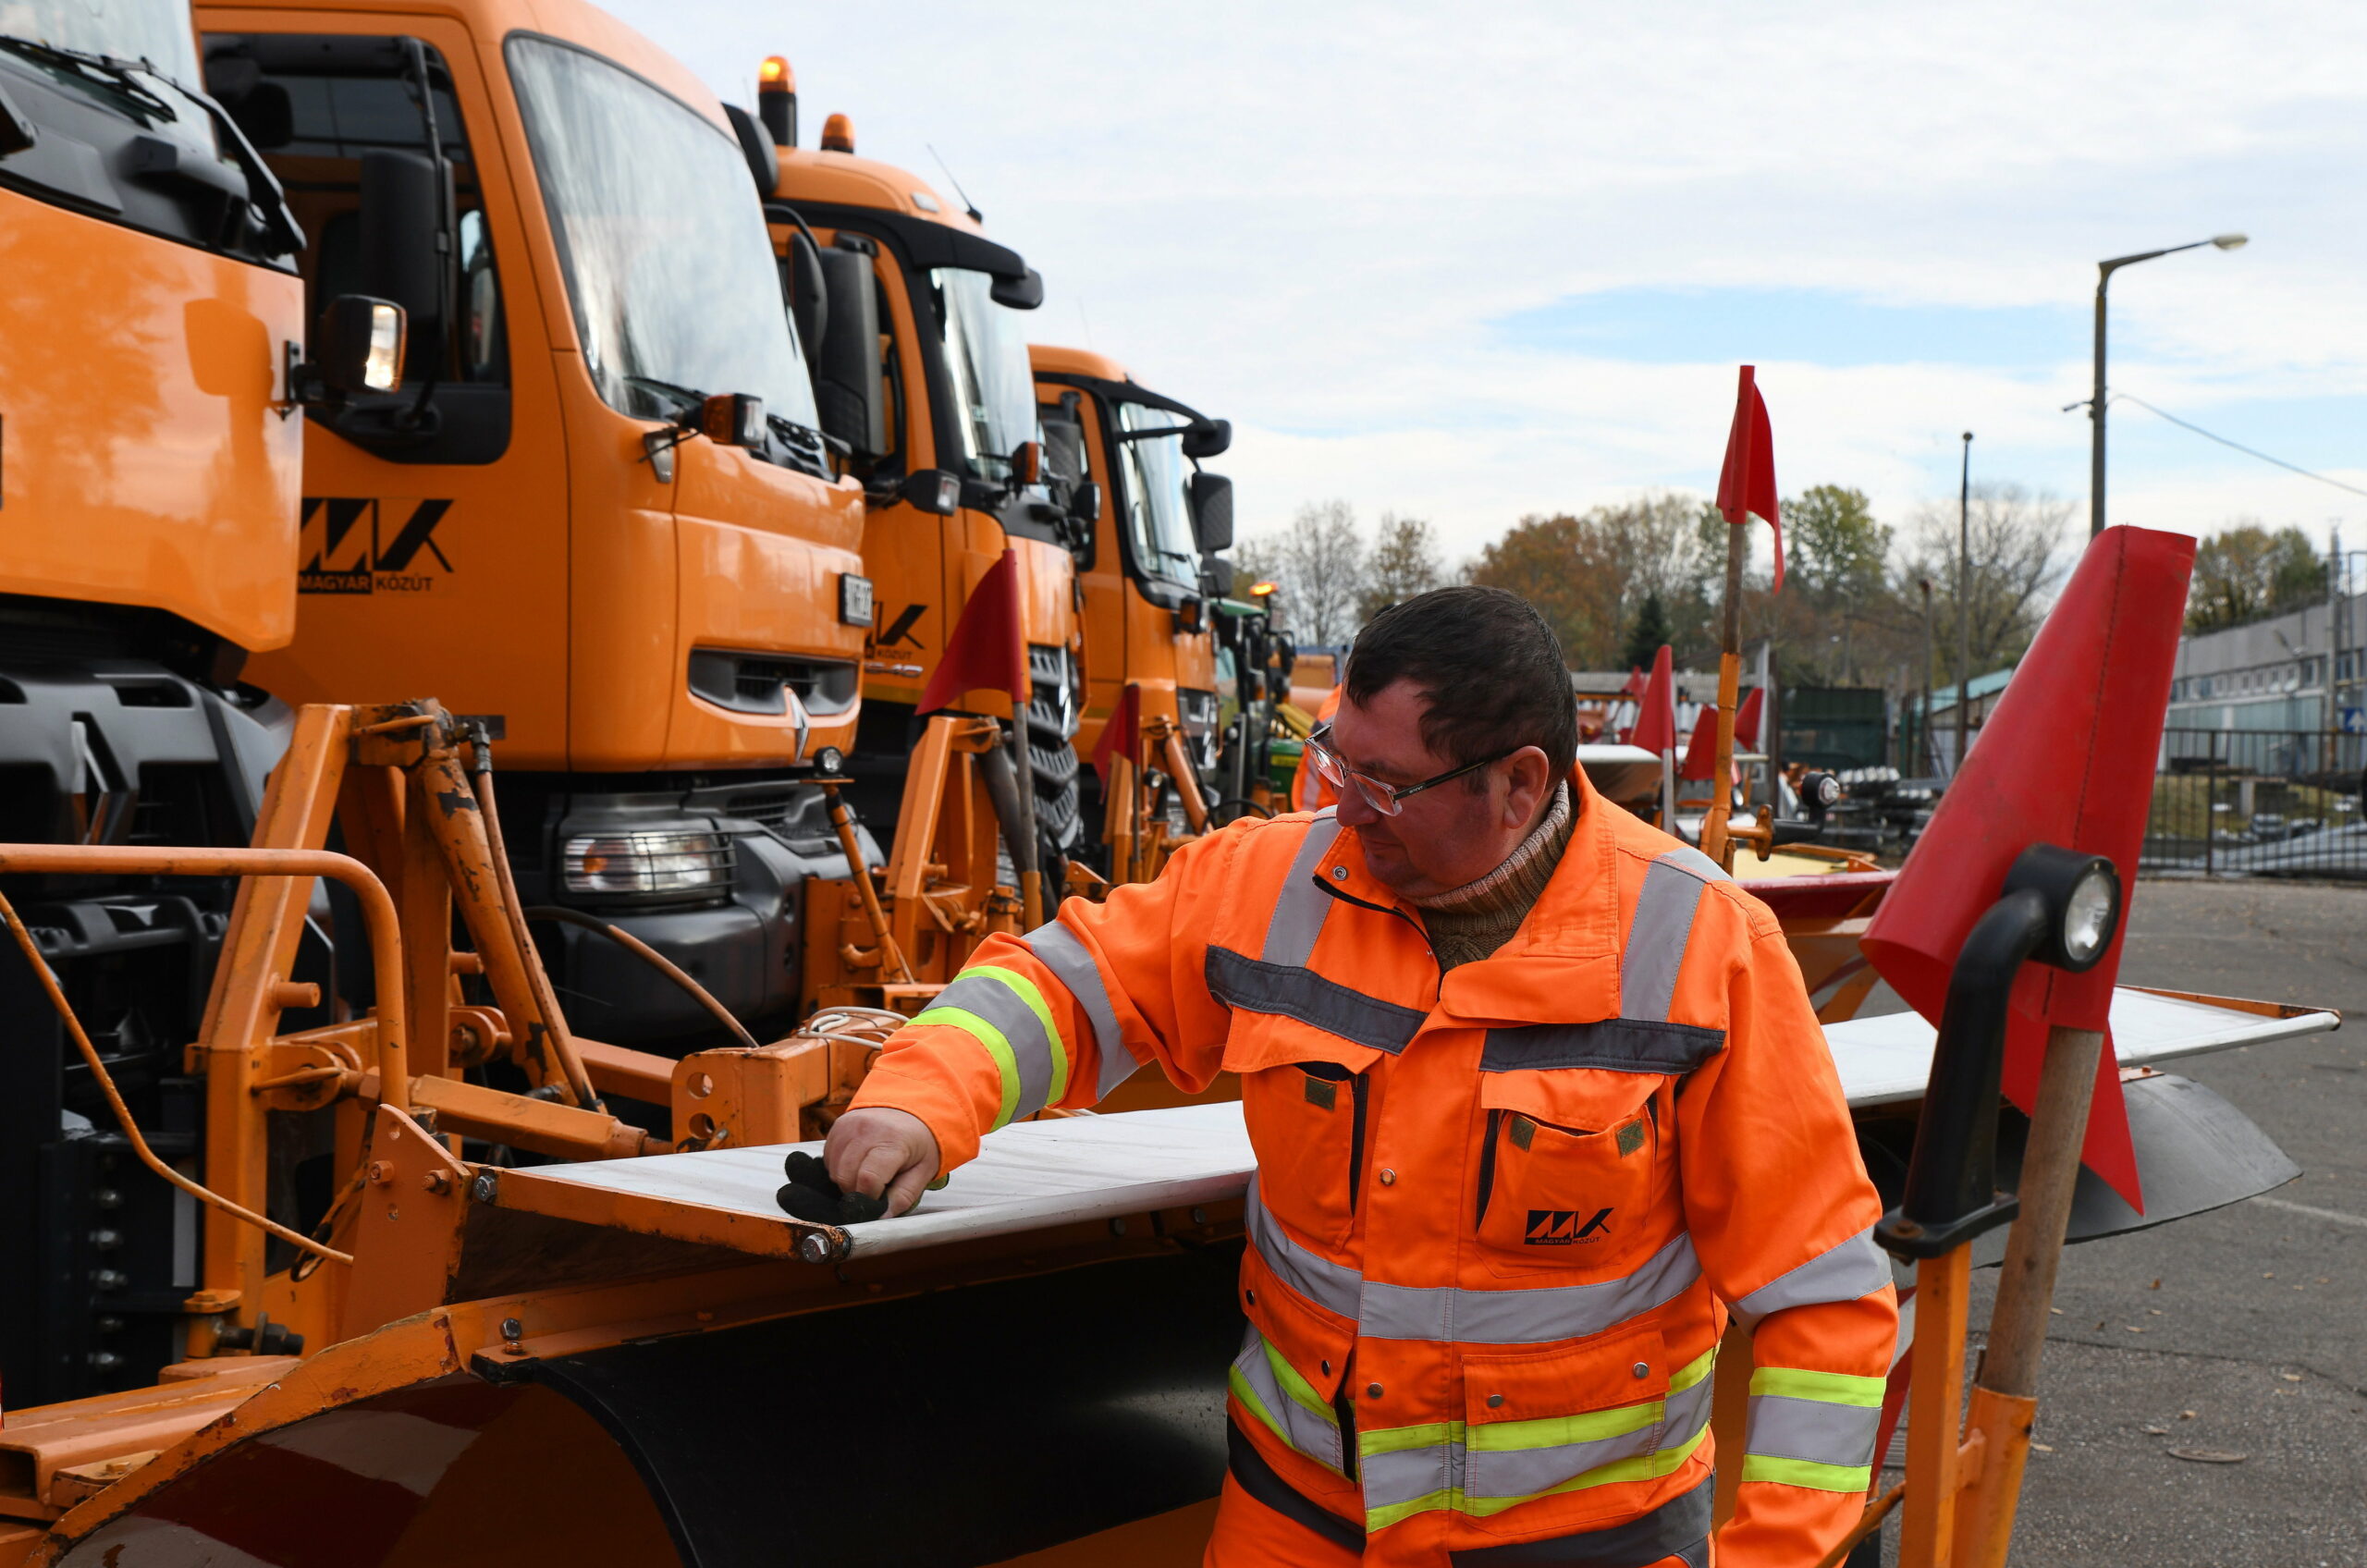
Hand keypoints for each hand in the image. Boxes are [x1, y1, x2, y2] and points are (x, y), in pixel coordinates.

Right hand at [824, 1107, 940, 1217]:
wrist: (910, 1111)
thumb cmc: (919, 1143)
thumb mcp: (923, 1171)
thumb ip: (903, 1196)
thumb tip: (881, 1218)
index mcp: (892, 1140)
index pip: (868, 1179)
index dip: (870, 1198)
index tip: (878, 1200)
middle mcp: (866, 1129)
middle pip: (846, 1177)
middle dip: (857, 1192)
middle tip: (875, 1188)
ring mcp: (848, 1126)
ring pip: (834, 1171)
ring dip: (847, 1181)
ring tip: (868, 1174)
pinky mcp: (837, 1127)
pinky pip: (829, 1159)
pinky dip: (840, 1168)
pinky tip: (858, 1164)